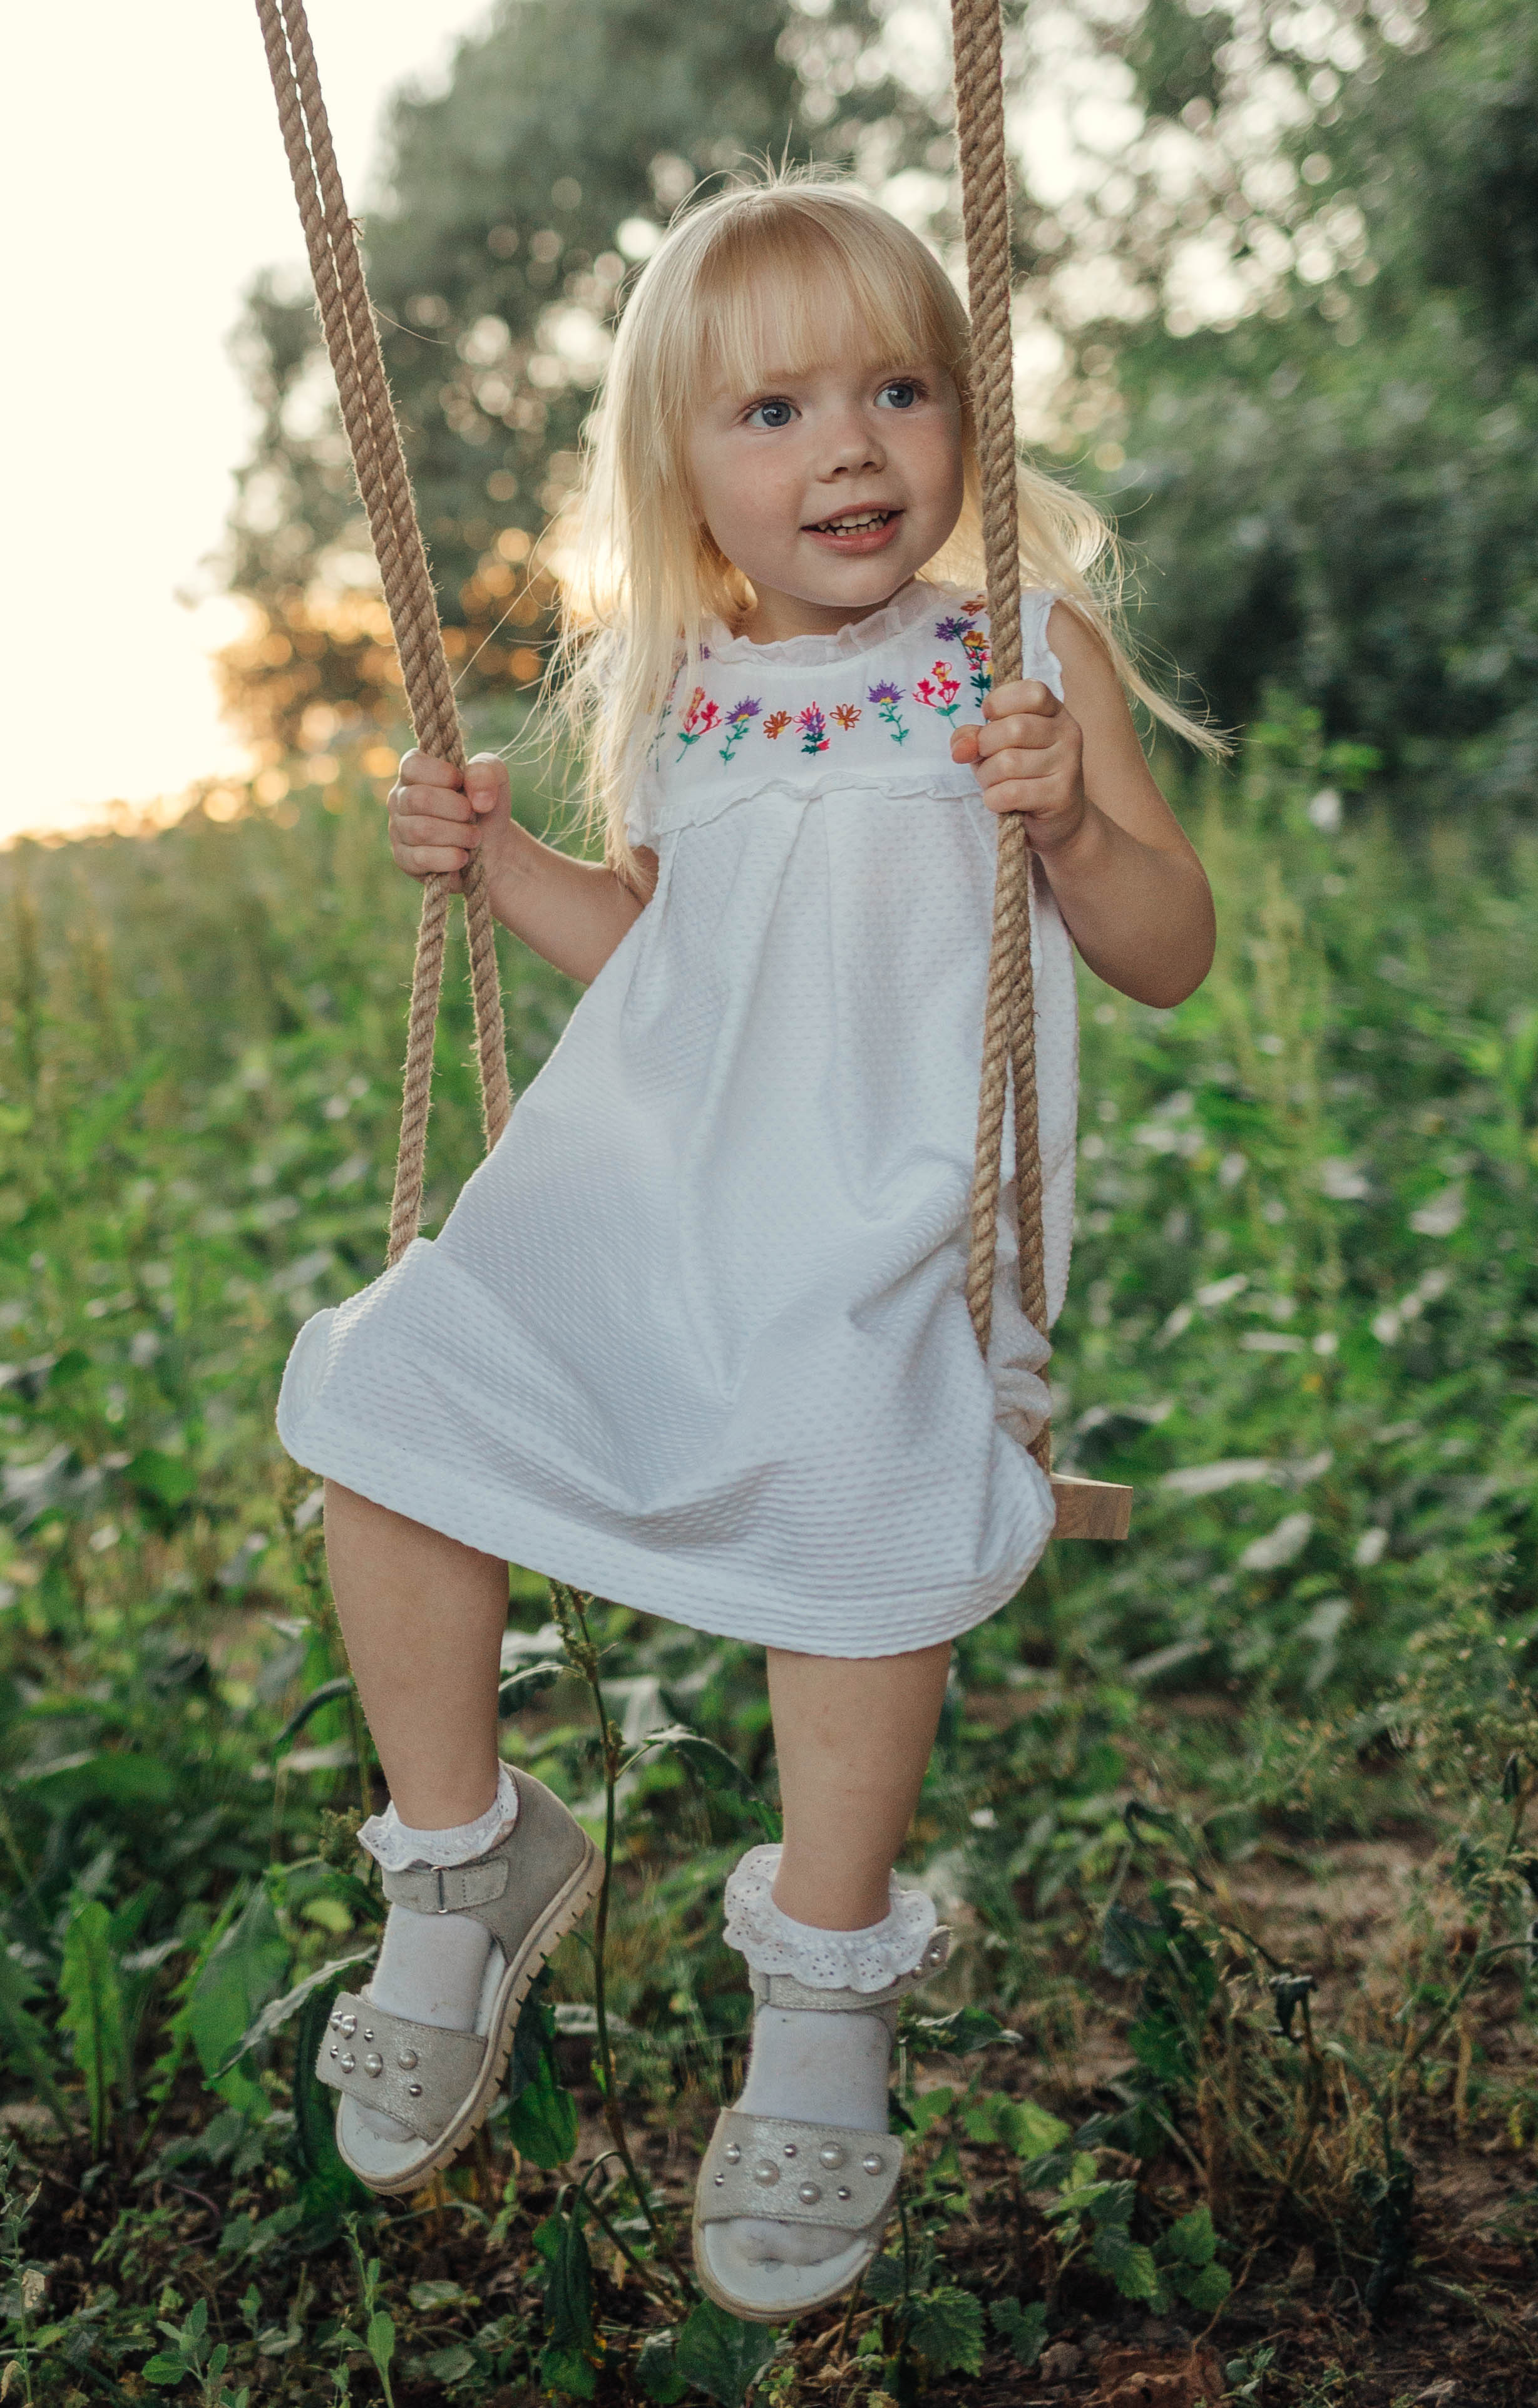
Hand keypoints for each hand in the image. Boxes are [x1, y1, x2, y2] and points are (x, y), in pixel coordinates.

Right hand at [386, 750, 520, 893]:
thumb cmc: (485, 805)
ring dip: (459, 835)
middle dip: (457, 809)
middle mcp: (399, 798)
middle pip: (419, 799)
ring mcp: (398, 830)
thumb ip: (486, 772)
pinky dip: (450, 858)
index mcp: (414, 772)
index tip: (462, 784)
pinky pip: (421, 858)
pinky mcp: (404, 859)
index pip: (413, 765)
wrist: (493, 848)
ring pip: (422, 830)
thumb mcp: (495, 777)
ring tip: (474, 837)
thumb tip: (479, 799)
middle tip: (472, 815)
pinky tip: (463, 857)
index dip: (445, 774)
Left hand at [951, 679, 1086, 851]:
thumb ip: (973, 737)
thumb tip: (961, 748)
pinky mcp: (1060, 795)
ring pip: (1008, 763)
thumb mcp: (995, 747)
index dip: (1000, 703)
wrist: (1059, 820)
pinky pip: (1011, 793)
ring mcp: (1068, 764)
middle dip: (985, 748)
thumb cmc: (1024, 775)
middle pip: (1013, 729)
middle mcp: (1068, 733)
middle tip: (986, 762)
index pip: (1031, 692)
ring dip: (987, 778)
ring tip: (994, 784)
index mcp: (1055, 712)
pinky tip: (1001, 801)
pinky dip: (994, 799)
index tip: (989, 718)